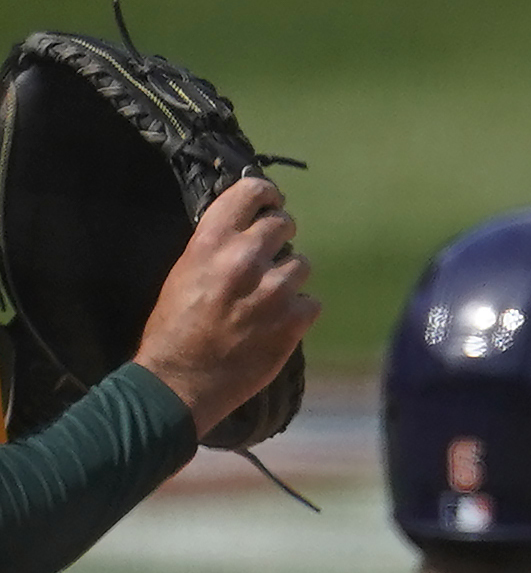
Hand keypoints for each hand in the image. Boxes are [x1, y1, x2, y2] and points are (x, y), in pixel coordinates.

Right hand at [131, 176, 317, 436]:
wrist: (180, 379)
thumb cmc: (175, 325)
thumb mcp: (185, 271)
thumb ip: (217, 245)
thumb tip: (248, 224)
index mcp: (211, 242)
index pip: (251, 192)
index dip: (267, 194)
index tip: (272, 201)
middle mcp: (244, 259)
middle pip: (284, 225)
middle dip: (280, 237)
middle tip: (269, 256)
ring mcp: (272, 290)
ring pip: (302, 265)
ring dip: (290, 279)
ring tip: (266, 299)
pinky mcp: (293, 321)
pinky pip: (312, 301)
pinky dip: (299, 311)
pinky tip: (278, 322)